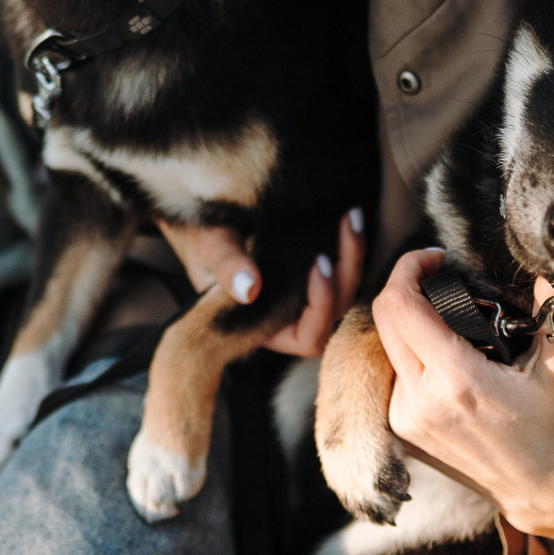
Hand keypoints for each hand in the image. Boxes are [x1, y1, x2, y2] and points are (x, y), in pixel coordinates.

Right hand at [157, 210, 365, 357]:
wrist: (198, 216)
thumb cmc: (198, 238)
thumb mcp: (206, 247)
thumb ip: (225, 266)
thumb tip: (249, 288)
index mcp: (264, 325)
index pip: (309, 338)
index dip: (322, 308)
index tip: (320, 264)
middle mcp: (289, 315)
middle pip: (337, 310)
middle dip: (348, 271)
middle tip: (347, 226)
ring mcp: (302, 293)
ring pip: (346, 289)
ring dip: (355, 255)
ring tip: (352, 216)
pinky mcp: (311, 269)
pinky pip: (343, 269)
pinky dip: (350, 245)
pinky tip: (349, 216)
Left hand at [372, 250, 553, 539]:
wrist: (535, 488)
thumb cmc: (547, 429)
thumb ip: (549, 317)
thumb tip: (545, 276)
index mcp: (458, 380)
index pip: (401, 307)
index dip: (409, 269)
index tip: (435, 258)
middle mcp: (421, 400)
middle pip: (384, 317)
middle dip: (404, 285)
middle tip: (436, 275)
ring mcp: (405, 417)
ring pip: (384, 343)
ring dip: (406, 319)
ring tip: (442, 314)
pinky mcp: (400, 428)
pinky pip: (392, 371)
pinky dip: (409, 350)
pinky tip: (437, 350)